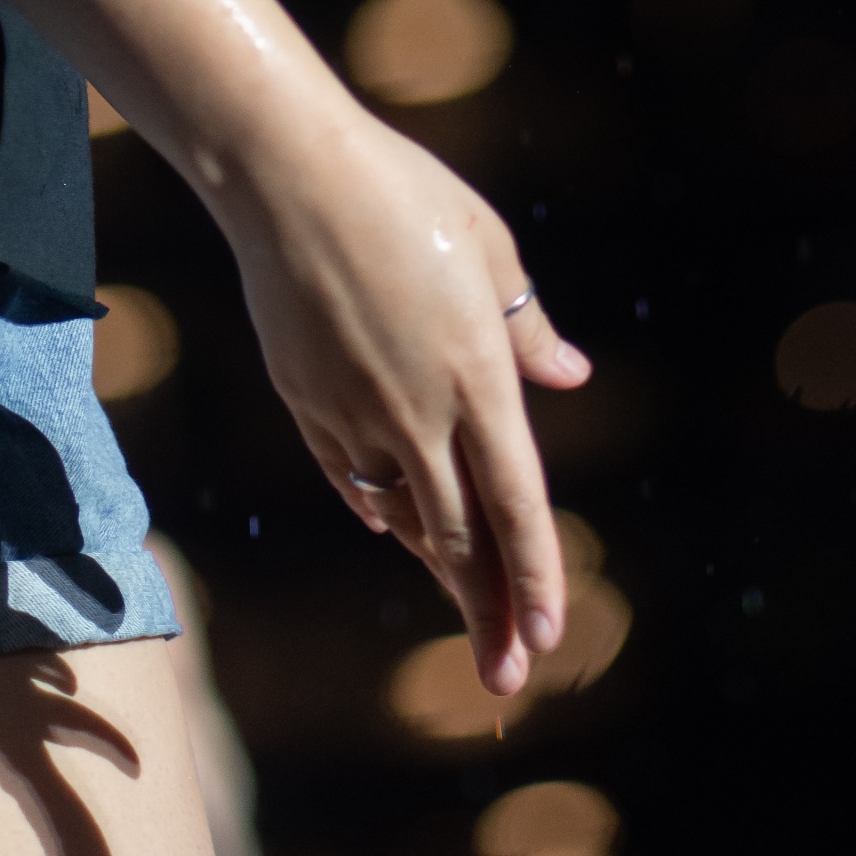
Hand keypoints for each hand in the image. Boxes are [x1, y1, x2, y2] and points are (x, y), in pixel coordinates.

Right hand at [208, 98, 590, 700]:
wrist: (286, 175)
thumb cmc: (401, 195)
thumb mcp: (488, 249)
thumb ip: (526, 327)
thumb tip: (569, 376)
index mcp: (475, 377)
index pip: (515, 504)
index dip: (535, 577)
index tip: (550, 638)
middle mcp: (416, 412)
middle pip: (458, 539)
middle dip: (487, 615)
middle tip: (508, 681)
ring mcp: (354, 414)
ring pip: (401, 517)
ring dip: (436, 571)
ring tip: (467, 616)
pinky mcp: (306, 402)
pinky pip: (349, 478)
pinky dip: (377, 510)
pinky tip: (393, 534)